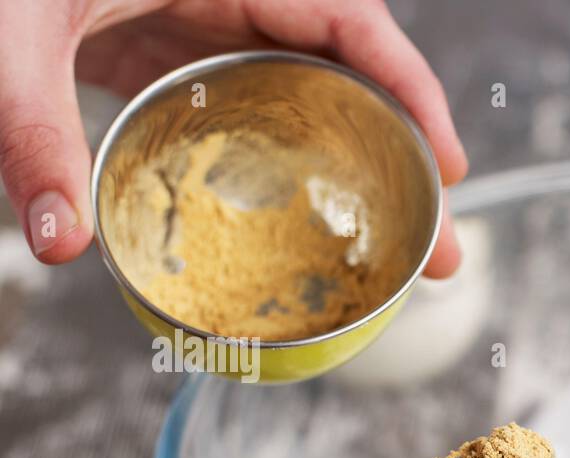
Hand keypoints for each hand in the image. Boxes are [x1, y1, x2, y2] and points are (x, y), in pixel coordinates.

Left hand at [0, 0, 467, 275]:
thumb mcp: (10, 32)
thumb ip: (32, 130)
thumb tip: (62, 242)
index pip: (350, 21)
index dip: (411, 93)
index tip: (448, 166)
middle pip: (345, 71)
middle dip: (399, 154)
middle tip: (432, 245)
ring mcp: (196, 13)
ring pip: (306, 87)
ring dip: (351, 159)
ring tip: (386, 238)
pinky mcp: (162, 37)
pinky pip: (250, 97)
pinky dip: (288, 153)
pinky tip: (299, 209)